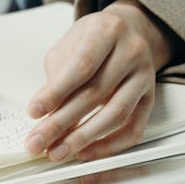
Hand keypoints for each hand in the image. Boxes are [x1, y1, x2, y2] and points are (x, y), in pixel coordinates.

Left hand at [24, 0, 175, 161]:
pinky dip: (108, 146)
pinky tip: (86, 152)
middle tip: (39, 142)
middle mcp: (132, 51)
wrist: (129, 32)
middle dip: (62, 123)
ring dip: (83, 139)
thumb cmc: (93, 40)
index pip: (82, 66)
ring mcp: (144, 76)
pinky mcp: (150, 98)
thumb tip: (44, 114)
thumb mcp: (68, 46)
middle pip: (95, 94)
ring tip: (58, 151)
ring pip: (116, 114)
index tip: (34, 112)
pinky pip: (133, 129)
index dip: (56, 93)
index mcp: (107, 30)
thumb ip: (57, 76)